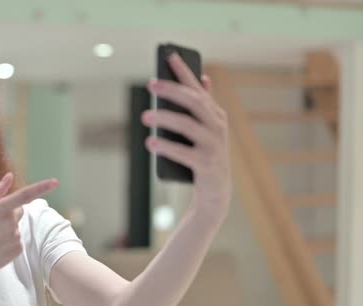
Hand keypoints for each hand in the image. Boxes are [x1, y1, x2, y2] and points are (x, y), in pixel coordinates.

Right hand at [0, 173, 59, 276]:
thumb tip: (10, 175)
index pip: (24, 195)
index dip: (42, 187)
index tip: (55, 182)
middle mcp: (9, 222)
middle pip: (19, 211)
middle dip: (10, 214)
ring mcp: (15, 237)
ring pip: (17, 227)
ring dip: (8, 230)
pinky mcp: (18, 249)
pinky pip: (18, 240)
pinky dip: (10, 242)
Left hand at [142, 53, 231, 221]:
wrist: (216, 193)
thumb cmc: (204, 155)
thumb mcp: (205, 129)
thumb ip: (202, 105)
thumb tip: (203, 77)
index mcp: (215, 115)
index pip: (198, 88)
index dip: (184, 71)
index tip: (169, 55)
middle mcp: (217, 127)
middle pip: (194, 102)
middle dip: (172, 90)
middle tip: (150, 84)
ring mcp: (214, 146)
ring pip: (187, 126)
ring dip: (165, 118)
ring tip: (144, 116)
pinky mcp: (207, 165)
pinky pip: (184, 153)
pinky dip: (166, 147)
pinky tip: (150, 142)